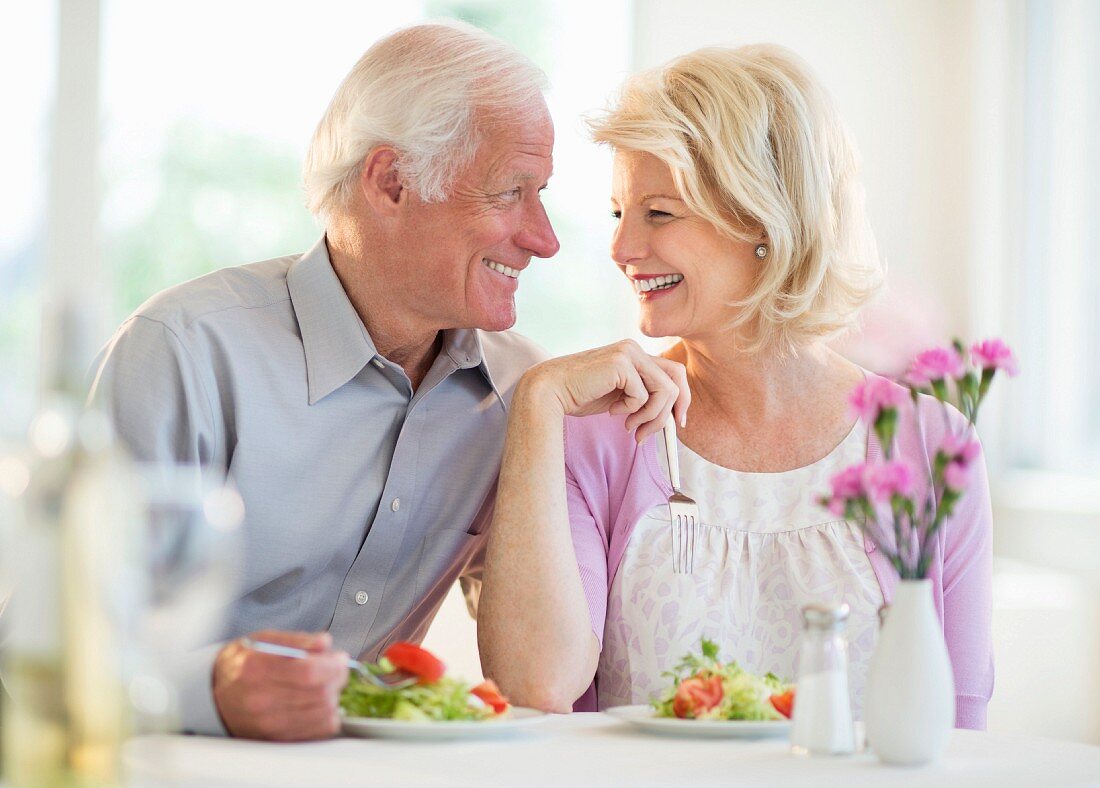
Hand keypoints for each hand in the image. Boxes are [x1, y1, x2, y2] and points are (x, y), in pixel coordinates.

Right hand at [213, 630, 348, 740]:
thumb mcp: (264, 640)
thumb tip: (325, 643)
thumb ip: (298, 640)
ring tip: (326, 685)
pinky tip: (319, 703)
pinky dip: (327, 716)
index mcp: (256, 668)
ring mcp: (268, 723)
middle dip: (337, 678)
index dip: (332, 664)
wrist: (215, 695)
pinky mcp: (276, 739)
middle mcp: (260, 699)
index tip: (339, 658)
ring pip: (322, 714)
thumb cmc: (243, 664)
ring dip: (334, 697)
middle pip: (319, 694)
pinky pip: (317, 732)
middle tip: (336, 669)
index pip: (308, 672)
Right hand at [521, 340, 689, 441]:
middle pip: (676, 378)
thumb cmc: (580, 395)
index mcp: (635, 354)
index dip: (681, 398)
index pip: (673, 372)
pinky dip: (630, 411)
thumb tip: (670, 417)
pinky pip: (643, 396)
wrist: (550, 391)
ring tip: (629, 427)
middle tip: (653, 432)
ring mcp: (629, 353)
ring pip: (664, 390)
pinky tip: (610, 411)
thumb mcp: (619, 396)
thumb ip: (642, 397)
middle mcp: (634, 349)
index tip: (676, 423)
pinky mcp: (622, 364)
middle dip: (671, 410)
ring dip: (650, 417)